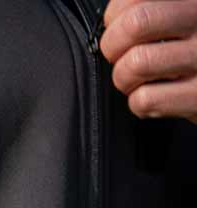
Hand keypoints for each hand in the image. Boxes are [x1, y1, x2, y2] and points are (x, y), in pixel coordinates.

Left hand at [99, 0, 196, 121]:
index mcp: (191, 1)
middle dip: (112, 45)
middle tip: (117, 55)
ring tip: (134, 79)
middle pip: (136, 24)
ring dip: (123, 78)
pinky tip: (151, 96)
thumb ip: (154, 10)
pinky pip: (146, 99)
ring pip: (137, 64)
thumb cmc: (193, 49)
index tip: (117, 25)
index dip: (115, 13)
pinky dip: (138, 103)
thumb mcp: (182, 16)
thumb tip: (115, 14)